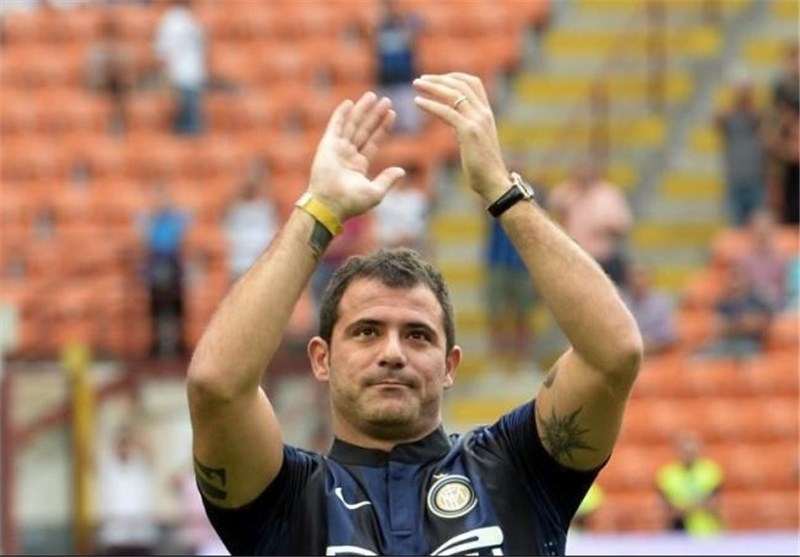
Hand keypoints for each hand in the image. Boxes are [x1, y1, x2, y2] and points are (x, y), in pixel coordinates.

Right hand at [308, 91, 405, 220]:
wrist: (330, 204)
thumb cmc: (351, 202)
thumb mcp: (375, 192)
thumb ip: (387, 179)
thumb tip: (401, 171)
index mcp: (358, 165)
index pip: (373, 141)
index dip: (382, 128)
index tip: (392, 114)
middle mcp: (348, 155)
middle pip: (364, 130)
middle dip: (375, 115)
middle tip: (386, 100)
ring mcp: (337, 149)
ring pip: (352, 125)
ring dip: (362, 110)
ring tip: (372, 96)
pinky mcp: (327, 145)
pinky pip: (335, 126)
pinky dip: (341, 114)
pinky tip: (349, 103)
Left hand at [413, 73, 509, 202]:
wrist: (494, 183)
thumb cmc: (482, 167)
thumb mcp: (475, 140)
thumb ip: (465, 126)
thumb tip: (452, 120)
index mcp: (487, 113)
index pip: (473, 83)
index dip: (453, 77)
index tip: (435, 79)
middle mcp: (484, 113)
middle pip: (461, 84)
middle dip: (438, 79)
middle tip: (419, 80)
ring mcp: (477, 121)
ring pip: (453, 94)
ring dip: (432, 87)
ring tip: (416, 85)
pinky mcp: (469, 131)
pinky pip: (446, 112)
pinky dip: (430, 104)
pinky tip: (417, 102)